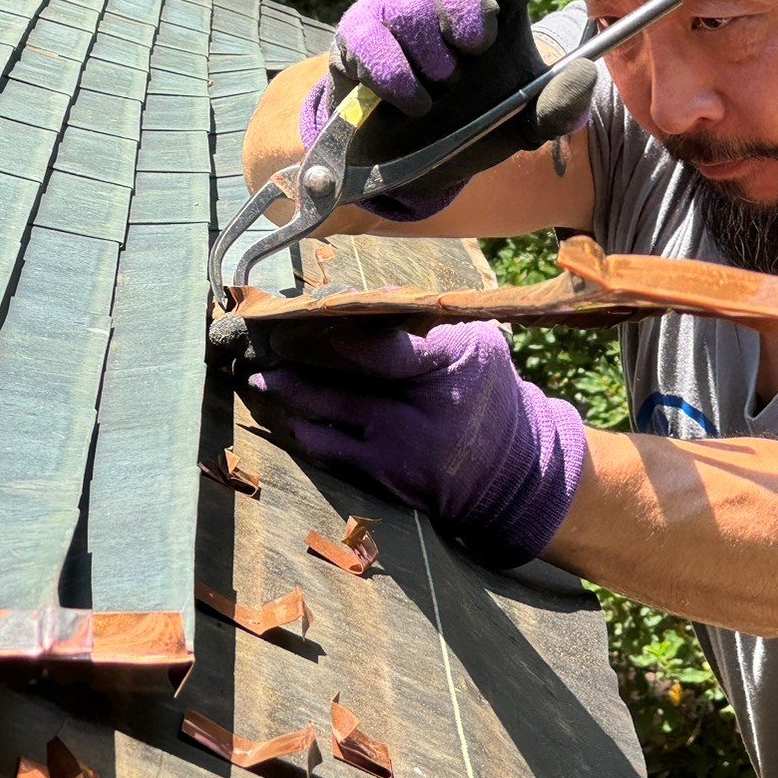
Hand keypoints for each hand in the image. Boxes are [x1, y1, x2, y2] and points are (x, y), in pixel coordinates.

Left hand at [238, 321, 587, 567]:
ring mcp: (400, 453)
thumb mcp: (481, 347)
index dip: (345, 341)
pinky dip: (310, 438)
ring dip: (292, 407)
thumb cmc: (491, 396)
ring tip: (265, 386)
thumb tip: (376, 296)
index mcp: (447, 370)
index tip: (312, 324)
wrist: (515, 471)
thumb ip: (434, 321)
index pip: (386, 353)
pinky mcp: (389, 481)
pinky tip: (292, 422)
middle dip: (293, 378)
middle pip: (339, 394)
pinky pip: (335, 459)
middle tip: (262, 361)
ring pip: (327, 429)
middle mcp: (419, 415)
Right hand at [301, 0, 596, 221]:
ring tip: (442, 88)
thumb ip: (559, 105)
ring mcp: (393, 7)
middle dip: (467, 11)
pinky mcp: (355, 36)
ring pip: (409, 8)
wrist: (411, 165)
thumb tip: (587, 75)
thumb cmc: (473, 124)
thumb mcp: (525, 122)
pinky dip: (399, 80)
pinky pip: (372, 42)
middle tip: (477, 51)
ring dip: (433, 58)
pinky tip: (413, 103)